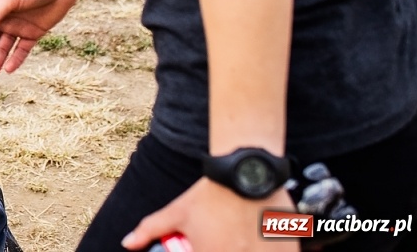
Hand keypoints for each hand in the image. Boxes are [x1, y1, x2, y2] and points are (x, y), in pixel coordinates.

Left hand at [124, 177, 292, 251]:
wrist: (245, 173)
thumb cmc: (210, 195)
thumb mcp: (177, 212)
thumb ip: (150, 230)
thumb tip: (127, 243)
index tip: (210, 246)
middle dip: (229, 248)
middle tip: (229, 238)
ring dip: (250, 248)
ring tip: (245, 235)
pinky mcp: (289, 250)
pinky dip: (271, 248)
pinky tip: (264, 238)